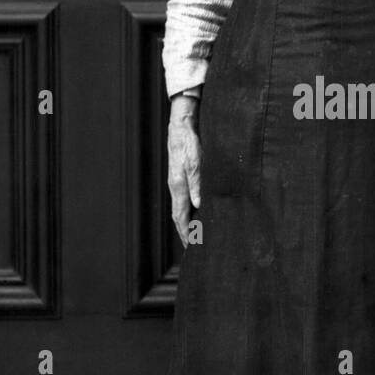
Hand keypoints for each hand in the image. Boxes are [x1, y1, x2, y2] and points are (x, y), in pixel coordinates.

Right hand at [168, 100, 201, 247]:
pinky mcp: (180, 177)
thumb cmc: (189, 143)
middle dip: (185, 233)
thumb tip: (198, 205)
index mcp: (178, 186)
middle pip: (178, 216)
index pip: (181, 217)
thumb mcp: (196, 161)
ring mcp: (176, 183)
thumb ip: (197, 183)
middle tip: (192, 248)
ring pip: (180, 209)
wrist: (181, 126)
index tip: (191, 247)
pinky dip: (187, 212)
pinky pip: (182, 200)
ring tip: (194, 236)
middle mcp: (175, 187)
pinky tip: (195, 214)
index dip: (186, 233)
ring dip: (186, 224)